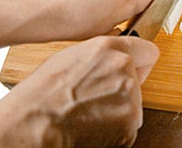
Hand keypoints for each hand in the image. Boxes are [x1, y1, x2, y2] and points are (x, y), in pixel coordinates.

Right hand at [0, 35, 158, 147]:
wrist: (34, 125)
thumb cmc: (42, 94)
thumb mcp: (71, 57)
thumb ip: (100, 55)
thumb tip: (111, 59)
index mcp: (110, 50)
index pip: (148, 50)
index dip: (140, 62)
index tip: (136, 68)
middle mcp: (124, 71)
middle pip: (138, 81)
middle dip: (124, 89)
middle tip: (97, 98)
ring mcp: (130, 99)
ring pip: (133, 106)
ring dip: (117, 111)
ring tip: (88, 113)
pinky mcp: (129, 126)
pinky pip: (127, 128)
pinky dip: (114, 131)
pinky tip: (91, 126)